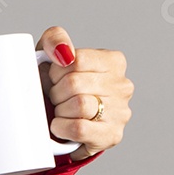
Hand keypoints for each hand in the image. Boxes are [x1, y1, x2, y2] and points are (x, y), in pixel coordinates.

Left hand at [35, 26, 133, 160]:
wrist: (56, 123)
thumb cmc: (56, 86)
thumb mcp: (51, 55)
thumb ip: (56, 40)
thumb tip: (65, 51)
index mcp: (113, 61)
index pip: (76, 59)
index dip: (55, 71)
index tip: (54, 78)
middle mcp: (122, 85)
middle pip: (75, 83)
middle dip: (55, 92)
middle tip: (55, 98)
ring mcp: (120, 111)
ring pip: (79, 105)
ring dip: (59, 110)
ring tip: (60, 111)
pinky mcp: (111, 135)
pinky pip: (79, 128)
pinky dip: (61, 127)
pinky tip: (60, 126)